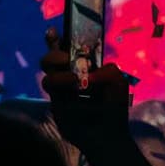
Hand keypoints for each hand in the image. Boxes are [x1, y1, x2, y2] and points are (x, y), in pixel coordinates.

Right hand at [42, 28, 130, 143]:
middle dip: (55, 51)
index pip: (68, 48)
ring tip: (75, 81)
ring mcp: (61, 87)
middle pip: (52, 54)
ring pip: (47, 67)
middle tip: (65, 59)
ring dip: (60, 69)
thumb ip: (106, 69)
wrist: (107, 135)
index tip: (53, 30)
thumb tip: (88, 73)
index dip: (58, 38)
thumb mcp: (117, 82)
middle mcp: (70, 74)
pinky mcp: (55, 99)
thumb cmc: (114, 108)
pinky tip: (73, 88)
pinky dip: (59, 82)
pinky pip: (48, 83)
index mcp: (85, 67)